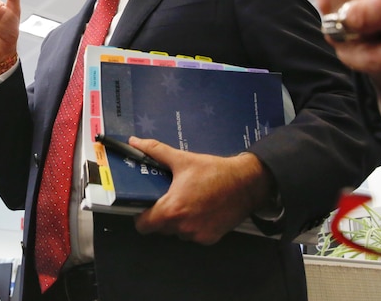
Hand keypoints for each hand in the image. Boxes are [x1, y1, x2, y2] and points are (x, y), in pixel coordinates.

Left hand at [131, 138, 273, 244]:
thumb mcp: (183, 159)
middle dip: (161, 216)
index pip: (143, 226)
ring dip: (178, 222)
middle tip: (168, 199)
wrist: (246, 183)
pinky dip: (194, 226)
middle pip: (160, 228)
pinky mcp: (210, 239)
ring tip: (187, 202)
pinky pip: (194, 235)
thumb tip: (134, 142)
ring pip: (177, 232)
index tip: (145, 206)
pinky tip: (201, 210)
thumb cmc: (213, 171)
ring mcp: (197, 235)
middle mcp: (183, 227)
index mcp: (172, 209)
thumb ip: (155, 151)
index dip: (141, 217)